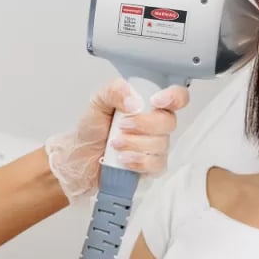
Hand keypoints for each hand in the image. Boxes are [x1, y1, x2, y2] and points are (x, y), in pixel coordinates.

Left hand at [45, 78, 189, 202]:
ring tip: (115, 144)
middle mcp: (157, 124)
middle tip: (122, 126)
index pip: (177, 96)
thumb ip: (114, 91)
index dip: (175, 97)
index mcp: (149, 104)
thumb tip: (134, 102)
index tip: (155, 101)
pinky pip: (156, 164)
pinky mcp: (152, 166)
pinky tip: (123, 159)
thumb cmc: (93, 128)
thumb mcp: (97, 102)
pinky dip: (138, 161)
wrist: (81, 156)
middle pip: (169, 122)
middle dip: (144, 125)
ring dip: (135, 144)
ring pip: (161, 144)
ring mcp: (157, 146)